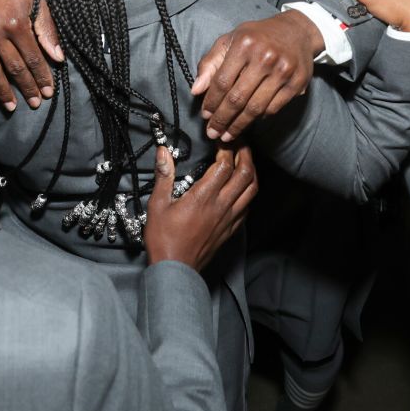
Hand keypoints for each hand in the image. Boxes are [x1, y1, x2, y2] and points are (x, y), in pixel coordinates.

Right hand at [0, 0, 60, 108]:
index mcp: (16, 21)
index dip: (41, 76)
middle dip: (26, 87)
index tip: (48, 90)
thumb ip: (46, 28)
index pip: (31, 57)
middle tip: (35, 102)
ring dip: (1, 90)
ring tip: (11, 105)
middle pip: (12, 67)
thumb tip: (57, 56)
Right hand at [142, 146, 256, 270]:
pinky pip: (247, 207)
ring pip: (251, 190)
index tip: (221, 141)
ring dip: (251, 172)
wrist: (176, 269)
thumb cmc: (164, 238)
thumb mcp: (158, 204)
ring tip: (245, 161)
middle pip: (245, 174)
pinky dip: (249, 192)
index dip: (226, 149)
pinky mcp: (231, 229)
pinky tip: (242, 188)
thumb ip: (164, 176)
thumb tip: (164, 152)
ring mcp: (229, 218)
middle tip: (240, 143)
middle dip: (245, 154)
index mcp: (204, 197)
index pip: (225, 166)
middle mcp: (221, 206)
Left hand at [192, 10, 322, 141]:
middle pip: (237, 98)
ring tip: (227, 134)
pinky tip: (248, 121)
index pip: (222, 81)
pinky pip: (273, 108)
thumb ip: (210, 64)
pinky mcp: (297, 82)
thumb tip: (196, 91)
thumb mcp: (230, 41)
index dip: (211, 102)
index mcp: (244, 44)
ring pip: (255, 108)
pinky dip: (259, 118)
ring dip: (239, 125)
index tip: (205, 116)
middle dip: (222, 119)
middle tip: (213, 132)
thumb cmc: (257, 37)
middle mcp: (265, 57)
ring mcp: (283, 70)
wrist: (297, 31)